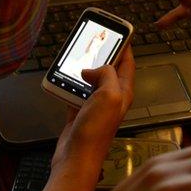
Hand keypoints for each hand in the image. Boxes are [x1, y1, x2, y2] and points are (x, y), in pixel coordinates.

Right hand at [32, 47, 134, 190]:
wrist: (76, 159)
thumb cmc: (96, 132)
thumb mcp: (109, 95)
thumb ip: (107, 74)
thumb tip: (93, 68)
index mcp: (123, 92)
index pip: (128, 63)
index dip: (124, 46)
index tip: (118, 32)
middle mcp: (111, 99)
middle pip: (108, 70)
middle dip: (102, 54)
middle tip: (93, 40)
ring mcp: (95, 107)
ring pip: (90, 80)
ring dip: (83, 69)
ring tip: (76, 55)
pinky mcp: (79, 114)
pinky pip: (75, 93)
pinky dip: (69, 84)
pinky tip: (63, 78)